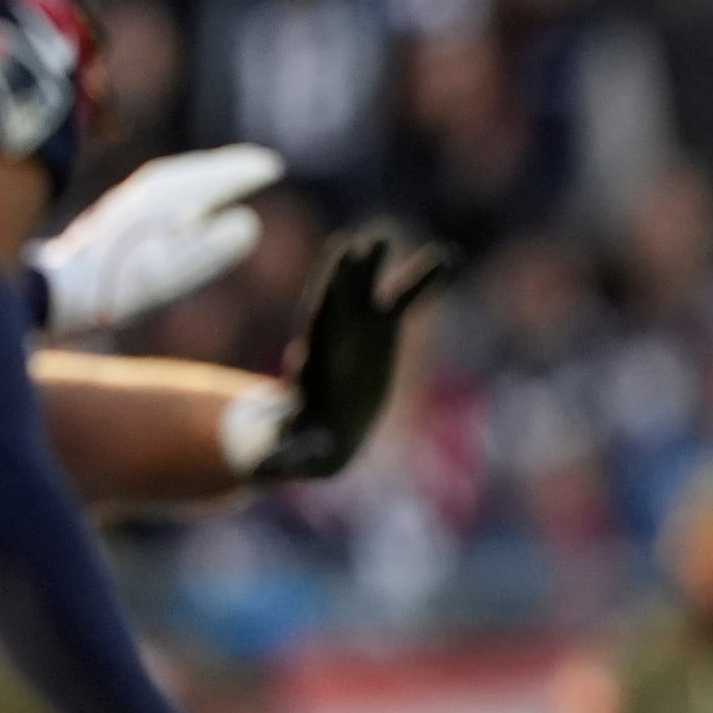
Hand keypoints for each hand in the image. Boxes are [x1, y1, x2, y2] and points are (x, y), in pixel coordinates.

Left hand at [29, 144, 280, 331]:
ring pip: (169, 183)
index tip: (273, 166)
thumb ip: (208, 248)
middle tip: (261, 164)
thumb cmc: (113, 289)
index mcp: (157, 204)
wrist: (54, 293)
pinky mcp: (112, 225)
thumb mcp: (168, 274)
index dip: (240, 172)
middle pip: (189, 174)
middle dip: (225, 167)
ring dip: (202, 176)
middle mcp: (139, 197)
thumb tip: (247, 222)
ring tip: (227, 179)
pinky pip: (155, 197)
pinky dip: (180, 193)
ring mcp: (123, 210)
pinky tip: (184, 209)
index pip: (207, 179)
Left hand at [232, 224, 453, 482]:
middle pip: (344, 299)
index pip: (322, 322)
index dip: (332, 296)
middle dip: (353, 274)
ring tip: (407, 241)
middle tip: (368, 243)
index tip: (338, 271)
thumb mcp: (291, 453)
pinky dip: (426, 280)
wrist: (322, 435)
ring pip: (376, 292)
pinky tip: (449, 256)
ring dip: (386, 266)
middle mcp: (336, 336)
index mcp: (316, 360)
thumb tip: (263, 470)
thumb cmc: (301, 445)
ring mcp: (360, 330)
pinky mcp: (383, 334)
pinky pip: (407, 302)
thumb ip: (280, 457)